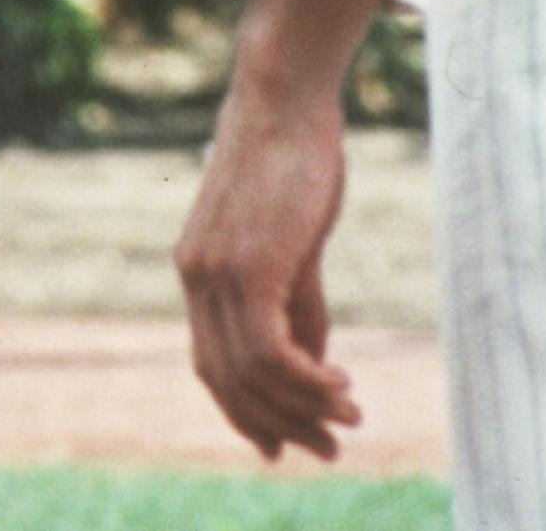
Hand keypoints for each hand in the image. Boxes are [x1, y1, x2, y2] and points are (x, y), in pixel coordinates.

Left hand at [175, 79, 361, 459]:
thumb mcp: (292, 241)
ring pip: (250, 373)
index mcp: (197, 268)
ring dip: (302, 409)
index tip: (287, 446)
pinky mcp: (248, 266)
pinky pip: (269, 351)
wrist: (282, 96)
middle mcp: (195, 275)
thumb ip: (296, 300)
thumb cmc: (293, 157)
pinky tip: (341, 385)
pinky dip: (305, 381)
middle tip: (331, 449)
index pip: (212, 364)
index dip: (246, 413)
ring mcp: (217, 271)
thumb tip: (313, 363)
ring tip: (349, 419)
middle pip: (227, 380)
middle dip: (279, 425)